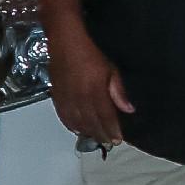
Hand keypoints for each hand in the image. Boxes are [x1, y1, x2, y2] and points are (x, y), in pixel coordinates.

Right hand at [46, 30, 131, 144]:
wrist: (65, 41)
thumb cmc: (91, 52)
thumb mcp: (111, 68)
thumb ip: (118, 91)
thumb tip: (128, 109)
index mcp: (94, 91)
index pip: (105, 117)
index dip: (112, 130)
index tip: (118, 140)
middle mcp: (79, 98)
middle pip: (90, 122)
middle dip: (100, 134)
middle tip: (109, 143)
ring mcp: (66, 97)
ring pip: (76, 122)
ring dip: (86, 132)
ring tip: (95, 138)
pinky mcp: (56, 95)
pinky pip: (63, 115)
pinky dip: (70, 125)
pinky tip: (76, 129)